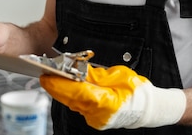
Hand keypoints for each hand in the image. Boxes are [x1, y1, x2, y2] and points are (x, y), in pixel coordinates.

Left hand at [39, 64, 185, 129]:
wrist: (147, 108)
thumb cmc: (137, 90)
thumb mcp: (118, 75)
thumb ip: (96, 75)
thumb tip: (78, 71)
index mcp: (105, 102)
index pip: (76, 92)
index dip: (59, 84)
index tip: (47, 76)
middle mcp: (98, 115)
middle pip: (70, 99)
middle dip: (56, 86)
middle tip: (44, 74)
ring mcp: (95, 119)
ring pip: (72, 103)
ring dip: (62, 90)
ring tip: (53, 77)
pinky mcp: (94, 119)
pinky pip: (79, 105)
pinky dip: (71, 95)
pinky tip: (66, 86)